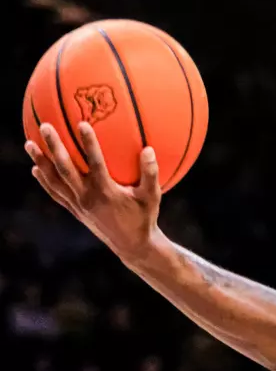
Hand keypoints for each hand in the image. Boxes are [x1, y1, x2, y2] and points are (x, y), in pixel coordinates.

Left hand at [24, 122, 160, 263]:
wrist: (133, 246)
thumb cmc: (144, 218)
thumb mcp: (152, 198)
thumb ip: (150, 174)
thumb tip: (149, 149)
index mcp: (107, 192)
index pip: (95, 164)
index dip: (89, 144)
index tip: (82, 123)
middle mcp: (88, 198)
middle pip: (66, 170)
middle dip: (54, 147)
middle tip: (45, 126)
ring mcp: (79, 206)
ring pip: (55, 182)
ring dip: (41, 162)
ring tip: (29, 143)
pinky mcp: (76, 212)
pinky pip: (57, 195)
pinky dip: (45, 182)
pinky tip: (36, 169)